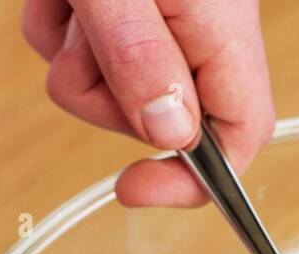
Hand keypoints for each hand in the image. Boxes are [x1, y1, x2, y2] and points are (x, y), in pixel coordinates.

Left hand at [21, 0, 274, 205]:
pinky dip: (58, 28)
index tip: (131, 189)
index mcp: (223, 32)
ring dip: (72, 58)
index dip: (194, 180)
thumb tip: (169, 135)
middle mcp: (203, 34)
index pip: (240, 136)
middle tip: (84, 41)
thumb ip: (140, 57)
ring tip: (73, 0)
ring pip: (107, 90)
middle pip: (157, 120)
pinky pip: (79, 53)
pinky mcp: (129, 14)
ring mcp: (167, 26)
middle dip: (102, 98)